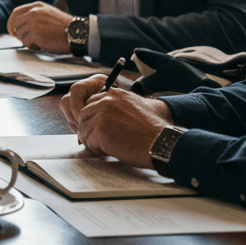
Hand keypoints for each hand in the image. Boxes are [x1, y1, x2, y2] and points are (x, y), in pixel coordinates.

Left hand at [6, 2, 72, 53]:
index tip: (12, 30)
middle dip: (16, 34)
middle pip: (14, 24)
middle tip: (23, 39)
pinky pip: (26, 43)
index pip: (16, 12)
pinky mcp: (35, 33)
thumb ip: (35, 16)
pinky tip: (42, 45)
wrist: (77, 33)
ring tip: (40, 41)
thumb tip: (20, 26)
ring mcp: (34, 22)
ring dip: (27, 41)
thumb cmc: (65, 27)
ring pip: (20, 35)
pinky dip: (32, 46)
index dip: (12, 23)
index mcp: (37, 6)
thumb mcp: (48, 14)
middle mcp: (34, 12)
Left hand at [59, 76, 173, 167]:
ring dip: (92, 140)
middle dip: (90, 129)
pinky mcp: (100, 131)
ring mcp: (102, 116)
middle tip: (101, 140)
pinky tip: (110, 150)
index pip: (91, 103)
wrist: (162, 142)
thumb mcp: (141, 106)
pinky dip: (96, 149)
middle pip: (83, 116)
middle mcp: (106, 101)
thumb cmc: (155, 129)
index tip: (103, 128)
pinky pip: (88, 142)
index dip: (95, 118)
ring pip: (84, 129)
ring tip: (108, 146)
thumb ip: (122, 105)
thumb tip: (109, 113)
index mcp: (115, 94)